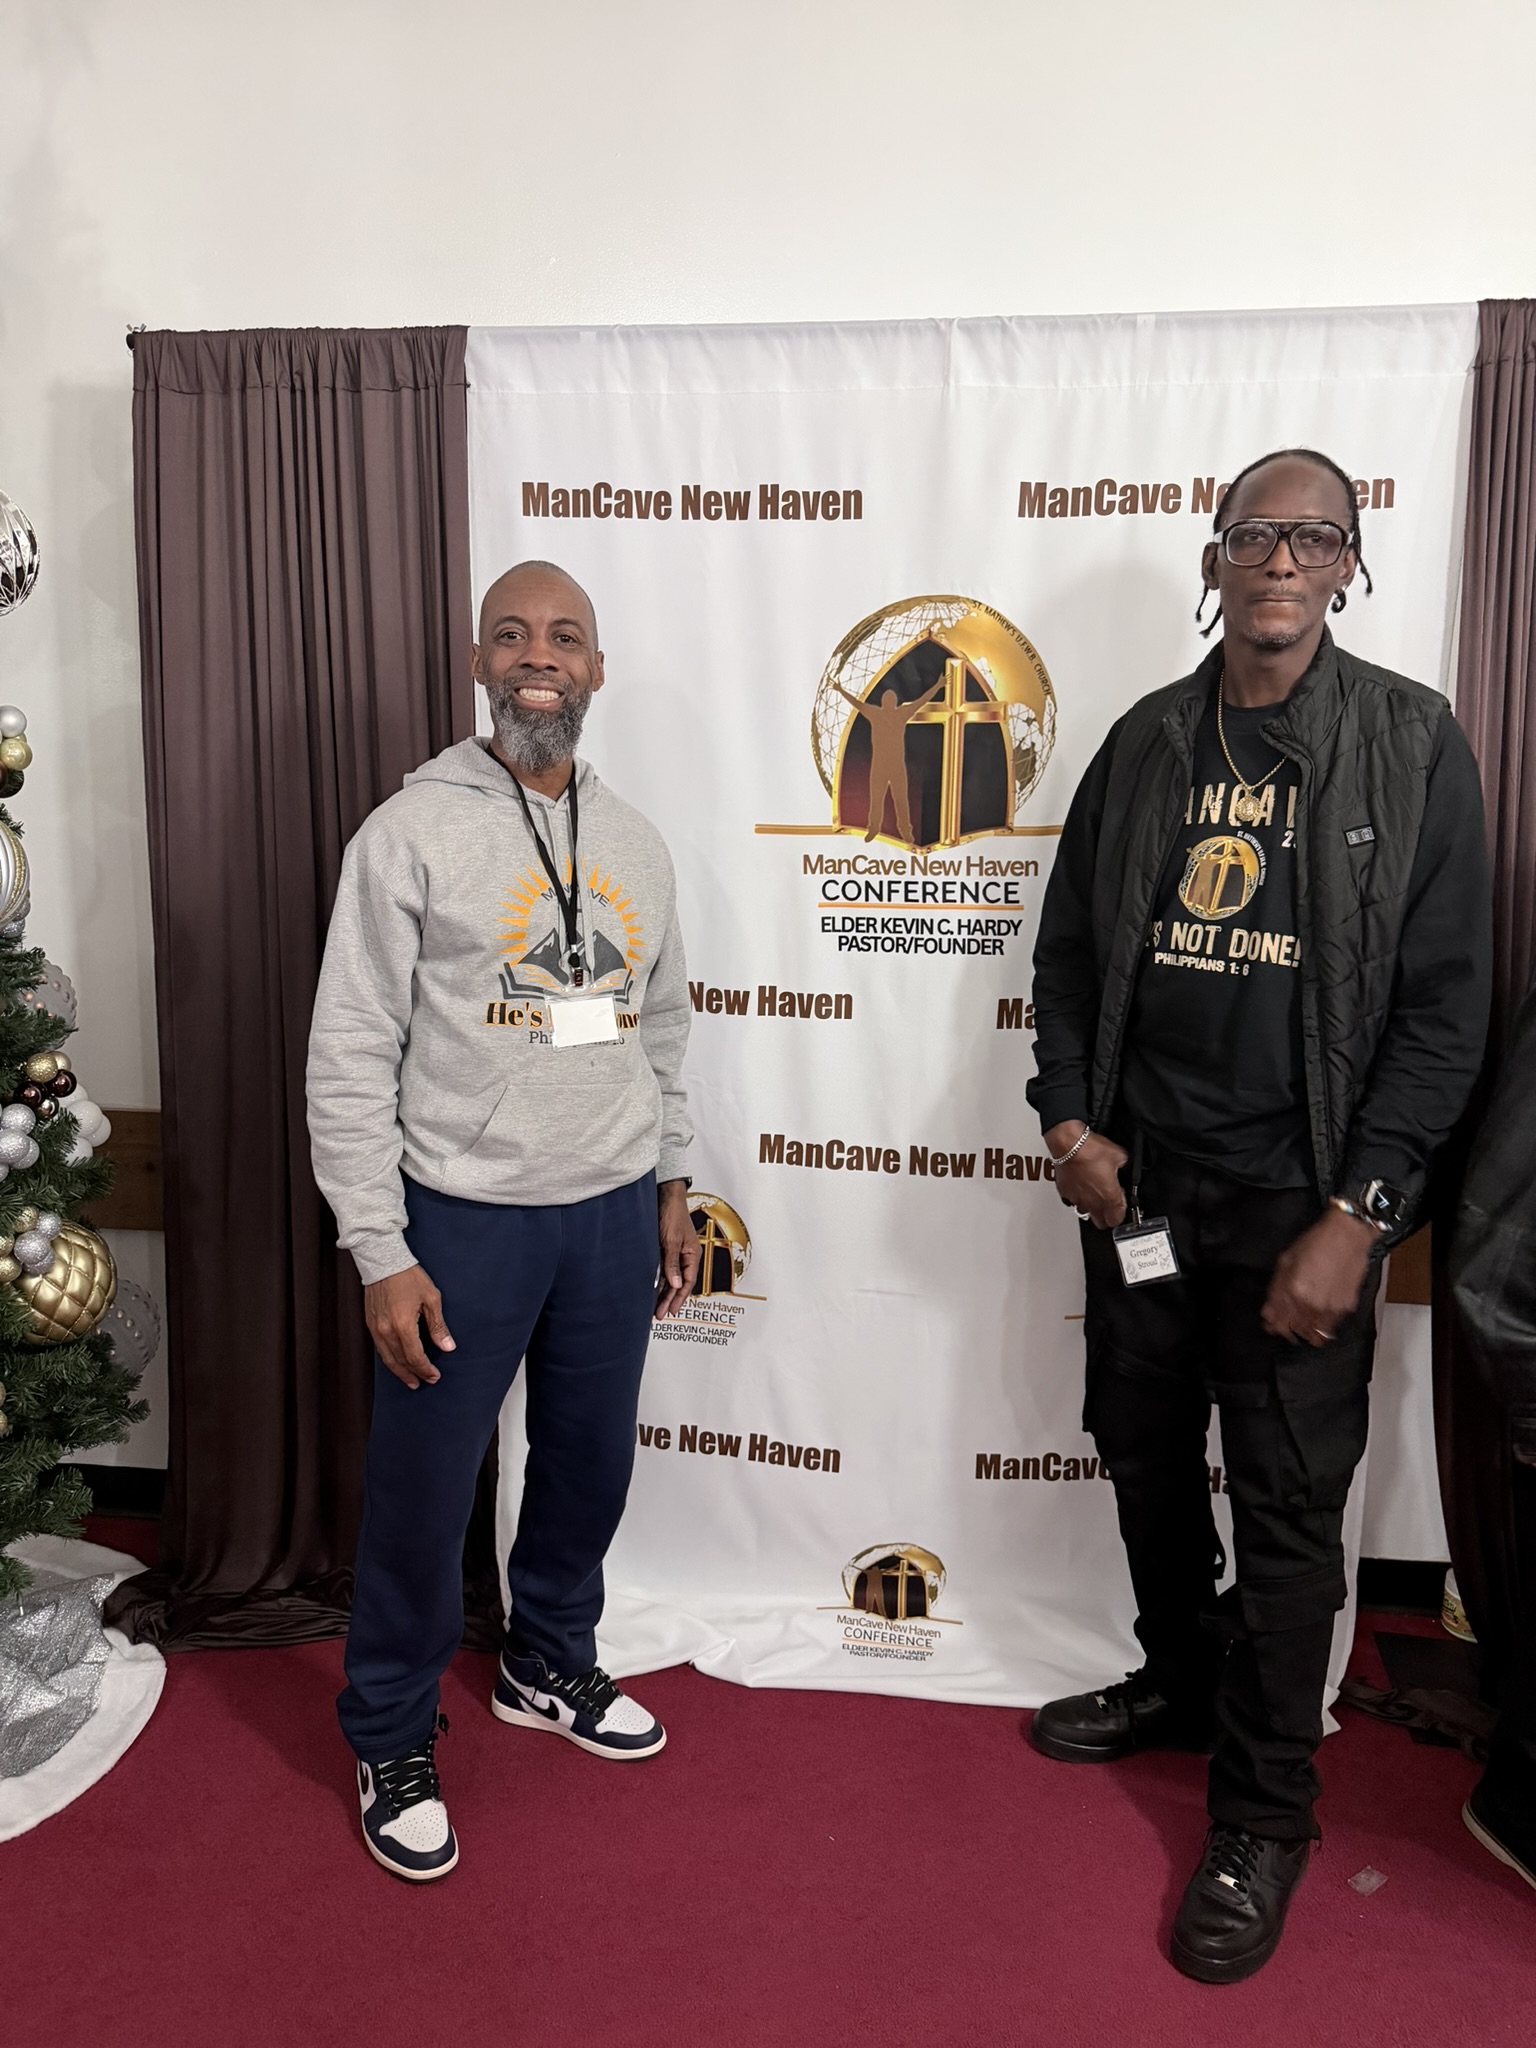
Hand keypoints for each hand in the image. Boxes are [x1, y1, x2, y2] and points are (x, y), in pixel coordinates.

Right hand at [364, 1264, 454, 1388]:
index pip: (415, 1357)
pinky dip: (389, 1359)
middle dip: (413, 1374)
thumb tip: (447, 1346)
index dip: (425, 1369)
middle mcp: (386, 1331)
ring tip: (410, 1380)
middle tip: (424, 1382)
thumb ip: (438, 1326)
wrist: (383, 1262)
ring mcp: (375, 1328)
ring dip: (399, 1372)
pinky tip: (396, 1362)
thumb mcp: (431, 1299)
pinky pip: (380, 1349)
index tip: (434, 1376)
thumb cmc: (408, 1277)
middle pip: (400, 1362)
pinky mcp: (370, 1324)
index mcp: (403, 1325)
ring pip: (387, 1359)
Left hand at [655, 1179, 700, 1317]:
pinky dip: (660, 1279)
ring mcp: (676, 1251)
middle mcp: (686, 1255)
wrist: (665, 1196)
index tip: (670, 1311)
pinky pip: (664, 1268)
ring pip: (672, 1277)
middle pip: (679, 1283)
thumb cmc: (672, 1214)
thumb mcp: (671, 1241)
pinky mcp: (666, 1247)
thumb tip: (676, 1285)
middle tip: (660, 1314)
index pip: (688, 1282)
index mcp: (693, 1254)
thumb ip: (672, 1264)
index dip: (679, 1298)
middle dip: (670, 1299)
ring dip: (664, 1291)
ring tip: (655, 1306)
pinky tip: (653, 1288)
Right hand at [1045, 1122, 1128, 1229]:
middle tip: (1109, 1204)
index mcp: (1109, 1197)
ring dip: (1092, 1206)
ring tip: (1094, 1192)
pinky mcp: (1065, 1193)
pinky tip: (1081, 1184)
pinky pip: (1073, 1200)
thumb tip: (1123, 1166)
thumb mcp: (1119, 1156)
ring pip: (1086, 1212)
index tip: (1121, 1202)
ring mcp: (1077, 1199)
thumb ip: (1124, 1166)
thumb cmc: (1091, 1150)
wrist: (1069, 1145)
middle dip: (1106, 1216)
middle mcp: (1092, 1202)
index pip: (1117, 1220)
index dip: (1121, 1212)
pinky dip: (1078, 1196)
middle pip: (1101, 1224)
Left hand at [1261, 1207, 1376, 1345]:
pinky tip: (1319, 1314)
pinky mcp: (1346, 1308)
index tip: (1272, 1324)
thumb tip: (1268, 1313)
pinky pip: (1330, 1328)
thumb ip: (1275, 1291)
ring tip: (1304, 1319)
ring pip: (1314, 1336)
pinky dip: (1322, 1326)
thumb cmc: (1316, 1243)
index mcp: (1294, 1292)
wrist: (1347, 1236)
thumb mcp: (1286, 1262)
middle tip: (1287, 1320)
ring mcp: (1330, 1308)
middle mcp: (1312, 1304)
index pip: (1279, 1323)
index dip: (1273, 1325)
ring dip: (1306, 1331)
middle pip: (1295, 1331)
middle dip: (1288, 1328)